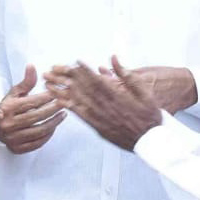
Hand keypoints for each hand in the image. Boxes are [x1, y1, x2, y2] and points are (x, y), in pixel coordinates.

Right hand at [0, 64, 65, 153]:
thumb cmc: (7, 108)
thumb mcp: (14, 94)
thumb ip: (26, 82)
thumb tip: (32, 66)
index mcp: (6, 108)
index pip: (31, 102)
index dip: (47, 96)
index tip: (58, 91)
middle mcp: (8, 124)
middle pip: (37, 116)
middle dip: (54, 109)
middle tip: (65, 102)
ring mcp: (12, 138)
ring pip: (40, 130)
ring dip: (55, 122)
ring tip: (63, 114)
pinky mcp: (17, 149)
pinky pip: (38, 142)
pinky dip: (48, 135)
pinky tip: (54, 126)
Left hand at [52, 64, 195, 114]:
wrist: (150, 141)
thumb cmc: (149, 115)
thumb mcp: (145, 91)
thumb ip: (127, 75)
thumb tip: (113, 58)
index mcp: (117, 96)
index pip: (96, 79)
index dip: (84, 70)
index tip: (73, 62)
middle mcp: (106, 106)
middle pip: (83, 88)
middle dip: (67, 78)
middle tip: (53, 69)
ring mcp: (100, 118)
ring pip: (78, 101)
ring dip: (62, 91)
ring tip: (48, 83)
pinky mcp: (97, 127)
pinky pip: (80, 115)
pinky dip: (68, 107)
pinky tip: (58, 100)